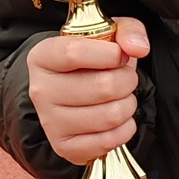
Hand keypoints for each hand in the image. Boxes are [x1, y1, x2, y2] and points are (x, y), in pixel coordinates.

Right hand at [27, 17, 148, 166]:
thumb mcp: (108, 35)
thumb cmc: (93, 60)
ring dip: (128, 105)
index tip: (120, 56)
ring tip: (122, 97)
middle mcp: (40, 90)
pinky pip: (109, 141)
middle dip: (127, 80)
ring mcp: (50, 122)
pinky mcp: (65, 147)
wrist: (74, 90)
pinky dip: (125, 129)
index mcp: (43, 56)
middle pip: (103, 87)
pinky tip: (118, 118)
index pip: (74, 53)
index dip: (110, 54)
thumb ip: (127, 31)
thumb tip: (138, 48)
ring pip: (111, 115)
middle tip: (126, 78)